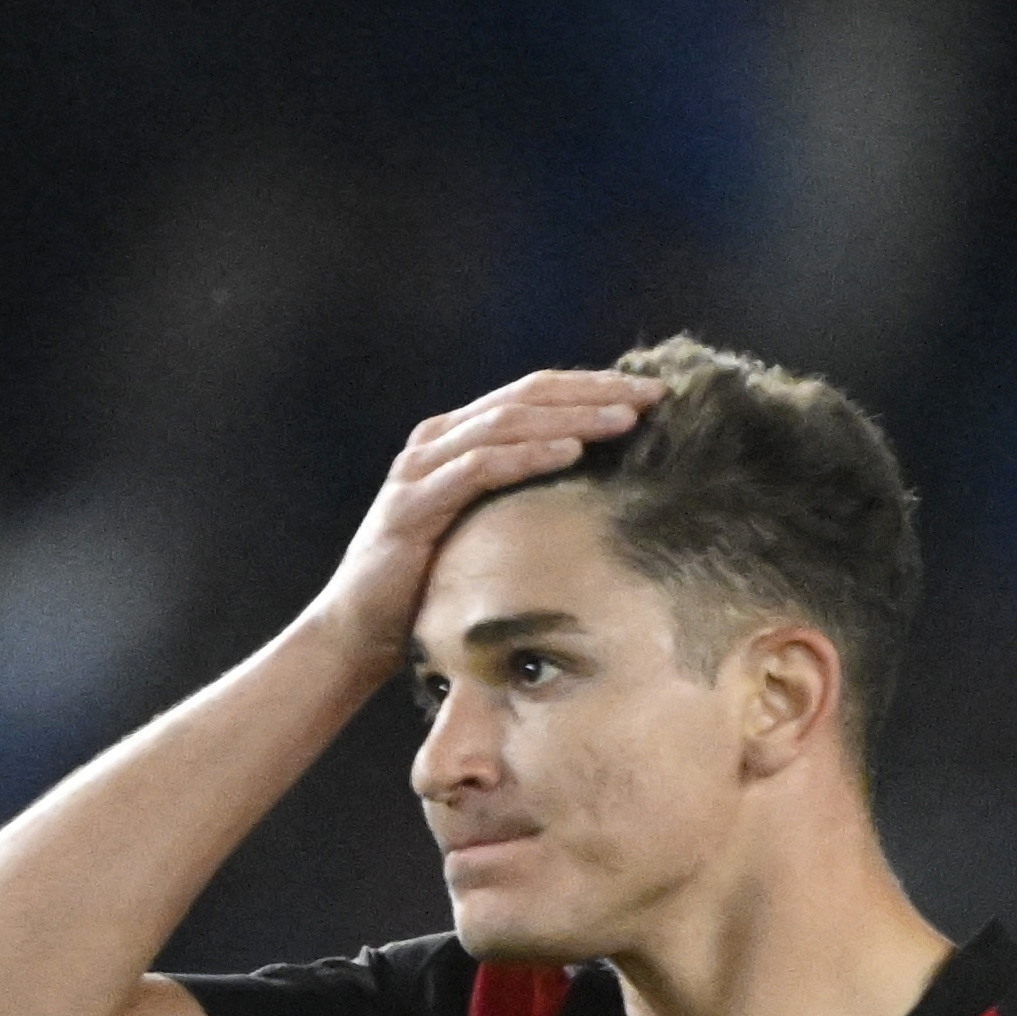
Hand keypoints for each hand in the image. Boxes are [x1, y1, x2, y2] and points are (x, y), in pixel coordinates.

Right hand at [304, 369, 664, 675]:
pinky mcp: (414, 504)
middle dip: (595, 392)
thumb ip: (529, 494)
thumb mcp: (494, 525)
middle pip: (527, 396)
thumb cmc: (437, 580)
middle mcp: (438, 440)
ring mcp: (422, 468)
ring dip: (571, 418)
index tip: (654, 392)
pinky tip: (571, 453)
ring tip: (625, 420)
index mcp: (459, 437)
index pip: (535, 394)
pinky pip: (478, 469)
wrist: (362, 628)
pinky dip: (527, 456)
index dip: (594, 386)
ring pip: (506, 423)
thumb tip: (608, 486)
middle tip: (655, 394)